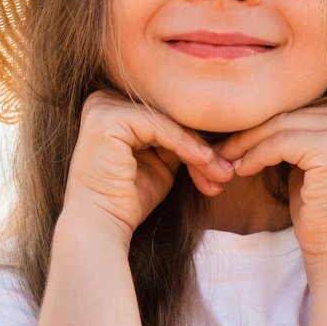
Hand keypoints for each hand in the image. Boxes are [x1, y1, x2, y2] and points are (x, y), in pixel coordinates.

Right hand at [64, 89, 238, 234]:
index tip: (222, 168)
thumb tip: (217, 132)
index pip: (165, 116)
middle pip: (167, 116)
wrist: (100, 226)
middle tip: (226, 173)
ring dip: (200, 150)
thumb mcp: (160, 162)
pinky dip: (187, 147)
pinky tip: (205, 164)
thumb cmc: (128, 200)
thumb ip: (178, 140)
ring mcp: (103, 106)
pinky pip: (162, 127)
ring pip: (169, 121)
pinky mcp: (109, 118)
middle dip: (201, 146)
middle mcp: (103, 100)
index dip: (195, 141)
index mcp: (111, 106)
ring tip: (221, 174)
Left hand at [213, 102, 326, 261]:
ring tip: (224, 159)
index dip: (261, 123)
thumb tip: (255, 112)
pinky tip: (241, 170)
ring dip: (246, 143)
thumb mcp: (308, 162)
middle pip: (289, 114)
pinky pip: (280, 143)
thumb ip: (296, 134)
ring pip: (281, 126)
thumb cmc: (320, 209)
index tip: (231, 139)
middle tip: (220, 148)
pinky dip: (256, 155)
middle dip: (250, 131)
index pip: (298, 109)